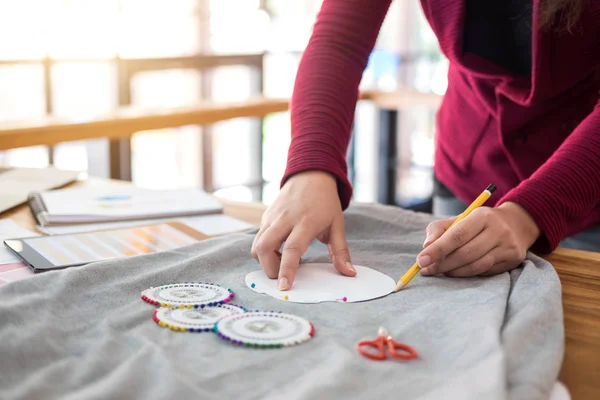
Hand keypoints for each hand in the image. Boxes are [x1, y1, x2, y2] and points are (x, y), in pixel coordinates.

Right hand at [251, 171, 355, 289]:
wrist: (310, 174)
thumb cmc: (326, 202)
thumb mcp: (337, 225)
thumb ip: (341, 252)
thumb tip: (349, 273)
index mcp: (306, 222)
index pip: (292, 249)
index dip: (287, 269)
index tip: (284, 286)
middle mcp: (285, 219)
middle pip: (264, 248)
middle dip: (269, 268)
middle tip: (281, 276)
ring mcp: (272, 216)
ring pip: (257, 244)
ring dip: (264, 260)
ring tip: (281, 261)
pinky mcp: (265, 216)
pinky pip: (258, 237)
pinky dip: (264, 250)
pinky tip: (278, 250)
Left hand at [417, 202, 539, 276]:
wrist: (516, 224)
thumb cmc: (479, 223)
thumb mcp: (459, 219)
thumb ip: (439, 229)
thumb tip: (426, 246)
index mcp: (482, 216)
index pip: (457, 235)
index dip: (438, 250)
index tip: (421, 260)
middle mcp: (498, 231)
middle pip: (465, 253)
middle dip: (441, 264)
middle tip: (426, 270)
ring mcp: (507, 247)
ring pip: (475, 266)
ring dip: (453, 272)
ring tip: (439, 271)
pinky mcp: (512, 261)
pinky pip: (484, 272)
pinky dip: (466, 274)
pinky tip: (456, 271)